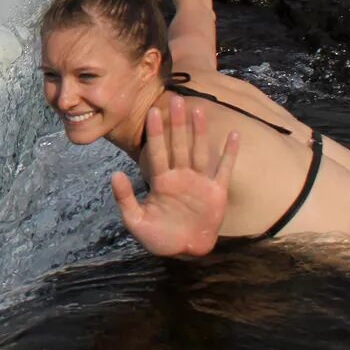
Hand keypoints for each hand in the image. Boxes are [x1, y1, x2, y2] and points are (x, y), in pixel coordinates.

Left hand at [111, 95, 238, 257]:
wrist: (183, 251)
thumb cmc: (158, 237)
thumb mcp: (135, 220)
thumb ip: (125, 198)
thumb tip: (115, 174)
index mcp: (161, 181)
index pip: (157, 151)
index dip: (155, 132)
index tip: (152, 111)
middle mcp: (180, 176)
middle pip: (178, 144)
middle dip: (177, 123)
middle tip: (175, 98)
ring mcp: (199, 182)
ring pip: (199, 150)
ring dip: (200, 131)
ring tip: (199, 109)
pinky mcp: (217, 192)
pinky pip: (224, 169)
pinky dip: (229, 153)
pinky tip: (234, 135)